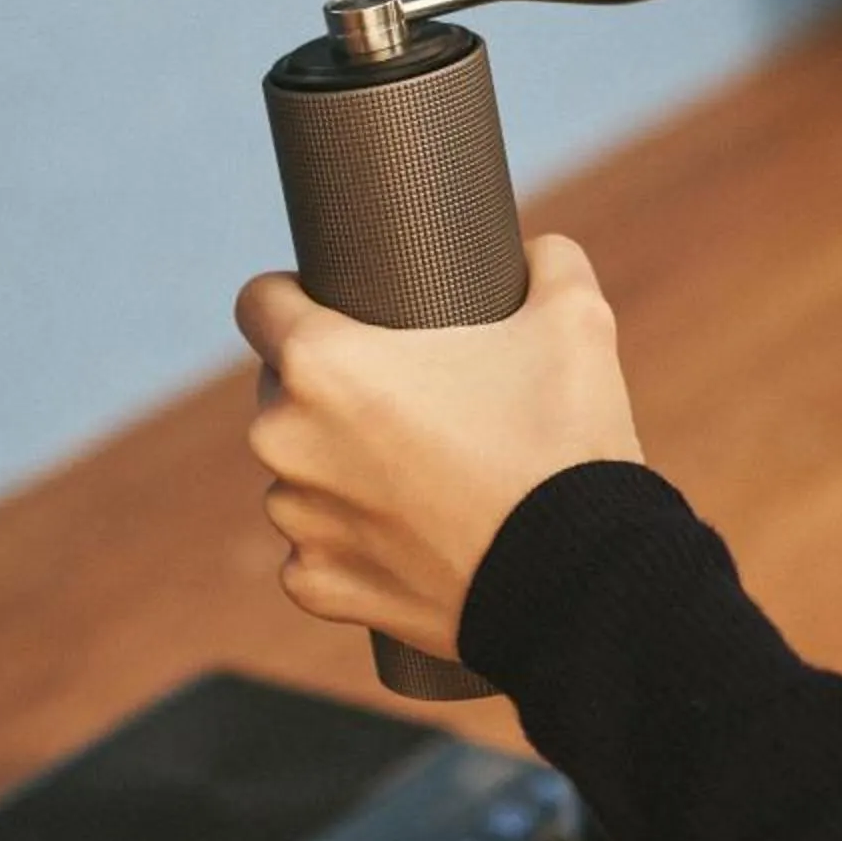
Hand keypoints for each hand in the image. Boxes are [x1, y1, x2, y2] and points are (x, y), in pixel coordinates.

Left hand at [234, 236, 645, 662]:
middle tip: (414, 398)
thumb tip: (537, 254)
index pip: (259, 302)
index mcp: (321, 363)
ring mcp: (296, 520)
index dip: (297, 297)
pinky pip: (317, 548)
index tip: (339, 312)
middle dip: (335, 391)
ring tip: (422, 473)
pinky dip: (356, 541)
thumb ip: (549, 262)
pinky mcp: (317, 585)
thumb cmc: (565, 443)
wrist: (582, 581)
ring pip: (301, 472)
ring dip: (341, 468)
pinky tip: (414, 536)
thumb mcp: (576, 320)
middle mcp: (285, 440)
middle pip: (284, 392)